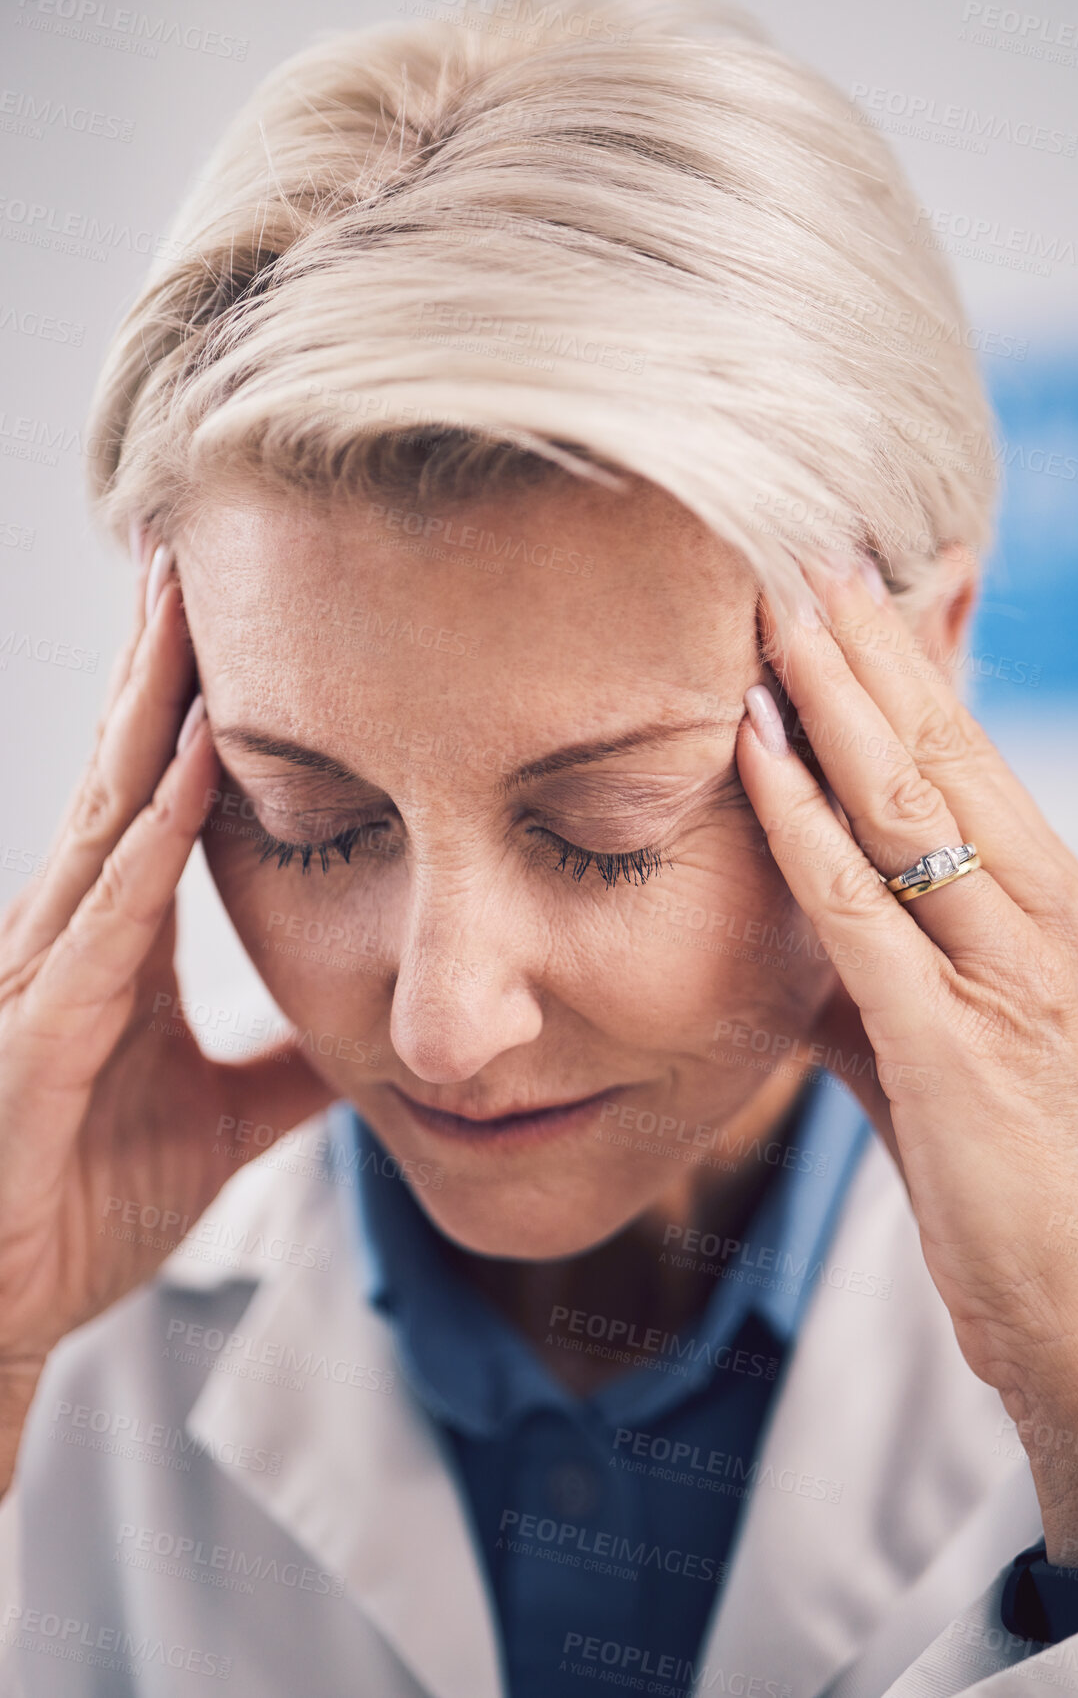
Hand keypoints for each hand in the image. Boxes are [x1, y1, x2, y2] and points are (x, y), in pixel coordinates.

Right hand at [0, 532, 330, 1490]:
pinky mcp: (35, 1038)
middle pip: (126, 774)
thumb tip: (373, 1026)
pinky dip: (148, 848)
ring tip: (192, 615)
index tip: (242, 615)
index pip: (160, 797)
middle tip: (197, 548)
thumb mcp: (219, 1119)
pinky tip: (189, 780)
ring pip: (107, 821)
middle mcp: (72, 937)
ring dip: (153, 718)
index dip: (195, 706)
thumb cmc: (81, 1199)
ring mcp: (44, 977)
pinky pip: (101, 926)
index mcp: (116, 945)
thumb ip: (289, 1067)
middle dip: (163, 664)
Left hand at [735, 557, 1077, 1561]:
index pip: (966, 756)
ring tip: (775, 602)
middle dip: (866, 641)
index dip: (902, 663)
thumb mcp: (946, 1053)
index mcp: (1054, 905)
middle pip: (942, 747)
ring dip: (831, 693)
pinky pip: (864, 902)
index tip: (840, 586)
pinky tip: (756, 746)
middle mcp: (1047, 914)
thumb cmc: (1022, 1182)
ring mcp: (1009, 971)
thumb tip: (800, 940)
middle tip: (801, 545)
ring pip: (908, 798)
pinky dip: (803, 816)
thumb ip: (875, 979)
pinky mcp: (956, 1039)